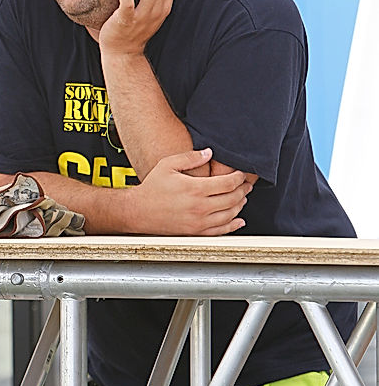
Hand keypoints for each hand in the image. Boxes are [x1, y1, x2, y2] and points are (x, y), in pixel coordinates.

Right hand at [123, 148, 252, 235]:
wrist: (138, 211)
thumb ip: (190, 157)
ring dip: (240, 206)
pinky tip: (238, 220)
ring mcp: (198, 222)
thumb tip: (208, 153)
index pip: (228, 183)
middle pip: (233, 199)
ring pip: (230, 215)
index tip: (241, 175)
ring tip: (242, 198)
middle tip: (246, 185)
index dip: (238, 178)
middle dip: (243, 191)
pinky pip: (220, 230)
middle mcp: (199, 207)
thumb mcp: (168, 165)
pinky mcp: (195, 232)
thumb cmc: (152, 188)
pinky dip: (232, 225)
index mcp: (195, 189)